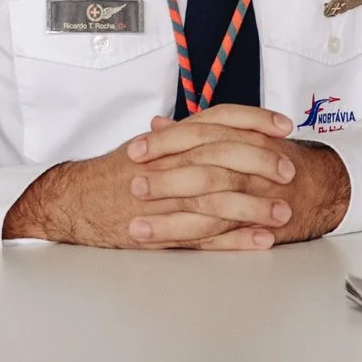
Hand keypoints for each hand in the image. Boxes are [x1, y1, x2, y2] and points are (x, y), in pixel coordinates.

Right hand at [6, 111, 352, 253]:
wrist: (72, 202)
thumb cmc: (113, 174)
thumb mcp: (150, 148)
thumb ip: (184, 137)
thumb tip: (222, 125)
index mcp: (169, 142)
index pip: (217, 120)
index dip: (253, 120)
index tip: (282, 126)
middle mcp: (167, 165)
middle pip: (221, 158)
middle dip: (260, 163)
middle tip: (288, 170)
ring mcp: (163, 200)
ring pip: (215, 200)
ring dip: (254, 207)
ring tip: (283, 212)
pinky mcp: (159, 232)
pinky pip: (203, 237)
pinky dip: (234, 240)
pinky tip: (260, 241)